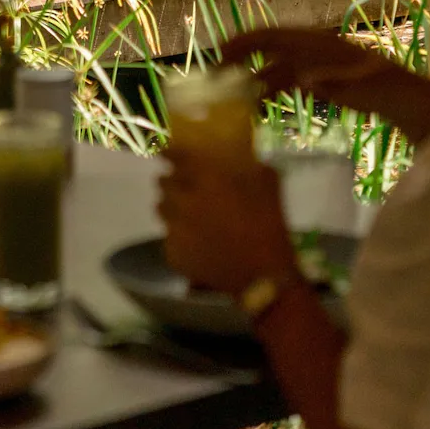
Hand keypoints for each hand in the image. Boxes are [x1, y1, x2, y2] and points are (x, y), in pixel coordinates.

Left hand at [158, 144, 297, 298]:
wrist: (263, 277)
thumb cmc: (268, 227)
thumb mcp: (268, 185)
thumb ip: (252, 166)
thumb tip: (249, 156)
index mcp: (204, 180)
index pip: (172, 155)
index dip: (167, 151)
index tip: (165, 151)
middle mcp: (183, 201)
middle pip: (161, 183)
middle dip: (171, 182)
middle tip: (183, 186)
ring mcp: (175, 229)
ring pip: (161, 210)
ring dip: (171, 207)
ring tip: (185, 214)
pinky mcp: (173, 254)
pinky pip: (168, 238)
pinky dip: (179, 237)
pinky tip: (194, 243)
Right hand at [219, 27, 407, 114]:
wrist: (397, 94)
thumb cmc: (379, 86)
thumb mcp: (358, 83)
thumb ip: (332, 82)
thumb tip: (307, 81)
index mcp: (313, 42)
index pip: (270, 36)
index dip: (243, 42)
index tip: (220, 53)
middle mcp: (306, 49)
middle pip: (264, 49)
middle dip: (239, 59)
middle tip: (215, 77)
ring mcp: (309, 64)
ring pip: (271, 68)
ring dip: (251, 80)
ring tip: (230, 98)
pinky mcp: (313, 80)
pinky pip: (283, 82)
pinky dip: (267, 92)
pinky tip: (256, 109)